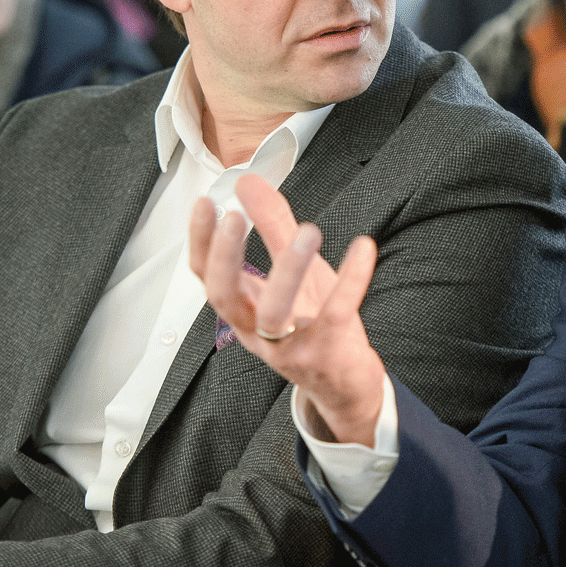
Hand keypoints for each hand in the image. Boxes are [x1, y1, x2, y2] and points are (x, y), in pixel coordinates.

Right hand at [189, 173, 386, 444]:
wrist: (344, 384)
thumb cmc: (312, 324)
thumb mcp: (292, 271)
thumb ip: (270, 226)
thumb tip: (246, 182)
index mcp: (243, 309)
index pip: (206, 276)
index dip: (200, 241)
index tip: (205, 203)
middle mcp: (257, 330)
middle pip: (224, 297)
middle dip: (225, 257)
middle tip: (235, 217)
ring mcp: (290, 346)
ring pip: (275, 314)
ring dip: (288, 271)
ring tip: (307, 230)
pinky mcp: (328, 351)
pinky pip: (336, 314)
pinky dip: (352, 280)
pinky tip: (364, 248)